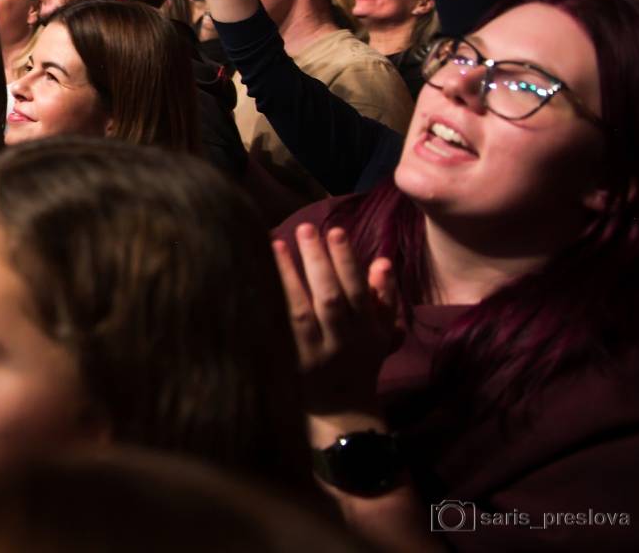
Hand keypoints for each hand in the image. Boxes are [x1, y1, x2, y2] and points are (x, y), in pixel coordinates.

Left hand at [272, 224, 399, 419]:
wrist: (342, 410)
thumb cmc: (361, 358)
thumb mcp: (384, 331)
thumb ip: (385, 297)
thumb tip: (382, 261)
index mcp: (366, 330)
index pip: (357, 291)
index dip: (346, 261)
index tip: (335, 230)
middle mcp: (340, 341)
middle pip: (329, 299)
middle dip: (318, 262)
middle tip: (305, 227)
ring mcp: (312, 354)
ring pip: (299, 315)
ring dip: (288, 278)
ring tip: (274, 244)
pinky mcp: (289, 363)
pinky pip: (276, 333)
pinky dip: (267, 306)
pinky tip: (252, 279)